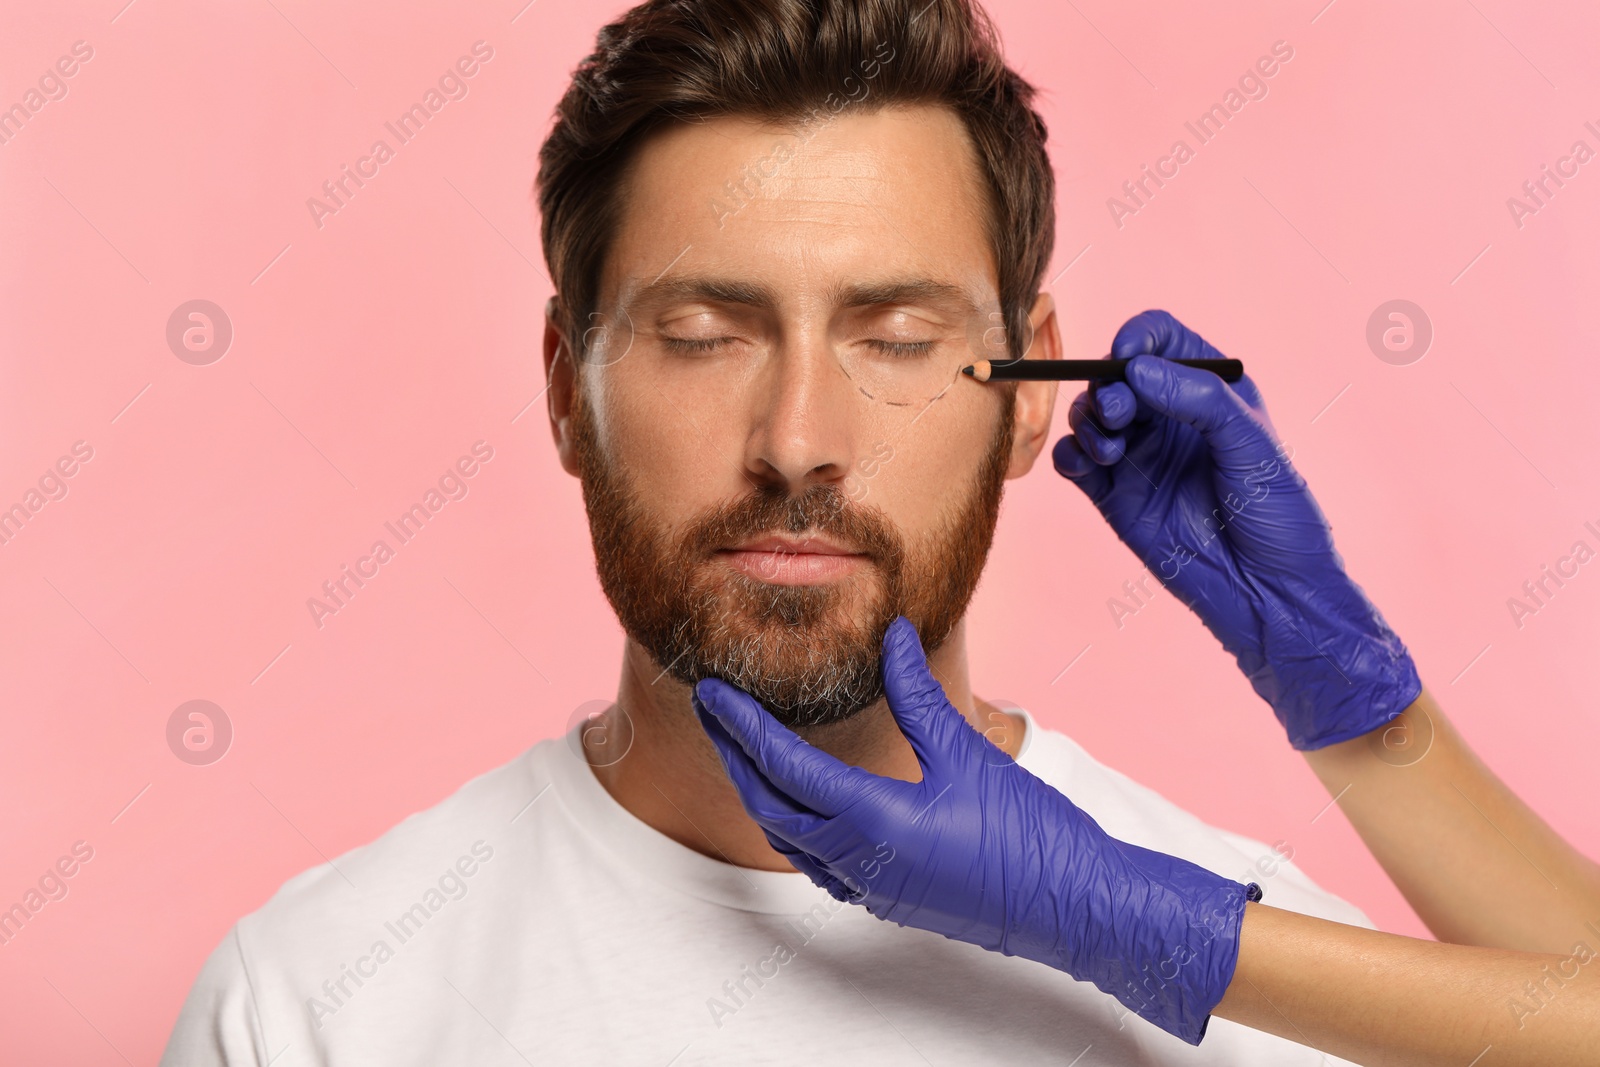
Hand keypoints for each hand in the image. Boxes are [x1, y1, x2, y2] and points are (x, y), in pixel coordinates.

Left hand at [692, 616, 1259, 1044]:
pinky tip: (799, 799)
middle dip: (734, 754)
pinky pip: (815, 860)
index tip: (712, 691)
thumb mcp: (967, 751)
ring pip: (787, 837)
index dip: (741, 725)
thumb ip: (917, 694)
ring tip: (743, 745)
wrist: (1072, 907)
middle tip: (713, 708)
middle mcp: (857, 860)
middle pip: (768, 803)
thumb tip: (893, 635)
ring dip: (758, 791)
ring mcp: (867, 886)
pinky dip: (791, 824)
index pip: (782, 765)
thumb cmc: (1028, 832)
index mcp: (871, 820)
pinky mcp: (884, 898)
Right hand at [1052, 309, 1420, 749]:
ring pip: (1089, 416)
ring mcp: (1140, 457)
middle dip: (1106, 387)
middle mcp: (1170, 417)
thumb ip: (1198, 398)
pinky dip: (1069, 456)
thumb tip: (1136, 371)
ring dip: (1087, 422)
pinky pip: (1074, 463)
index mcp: (1209, 391)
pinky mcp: (1116, 497)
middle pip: (1114, 376)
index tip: (1128, 358)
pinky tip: (1089, 466)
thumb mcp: (1251, 444)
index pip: (1160, 339)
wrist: (1267, 592)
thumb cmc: (1277, 515)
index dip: (1137, 339)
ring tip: (1110, 451)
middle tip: (1118, 414)